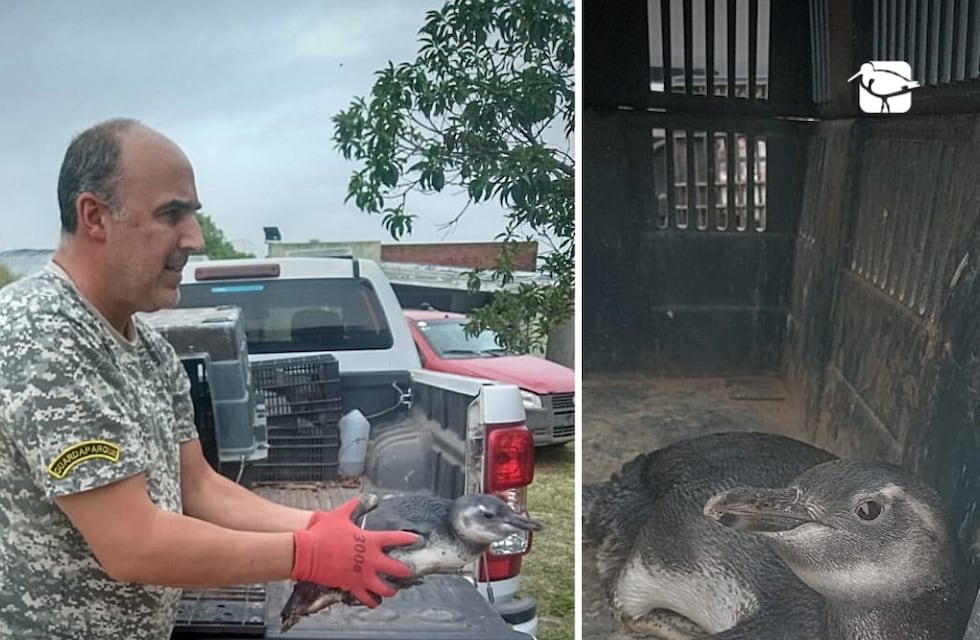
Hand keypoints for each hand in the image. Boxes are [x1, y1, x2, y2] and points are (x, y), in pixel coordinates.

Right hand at [291, 498, 417, 606]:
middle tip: (409, 571)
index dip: (408, 539)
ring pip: (385, 588)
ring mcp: (363, 575)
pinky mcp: (353, 586)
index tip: (417, 540)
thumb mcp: (340, 515)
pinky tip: (376, 602)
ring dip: (391, 589)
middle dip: (406, 571)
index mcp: (370, 540)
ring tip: (393, 590)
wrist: (308, 551)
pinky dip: (373, 601)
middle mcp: (371, 559)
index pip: (396, 539)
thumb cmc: (324, 532)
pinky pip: (367, 598)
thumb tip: (363, 498)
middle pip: (397, 568)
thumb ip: (354, 506)